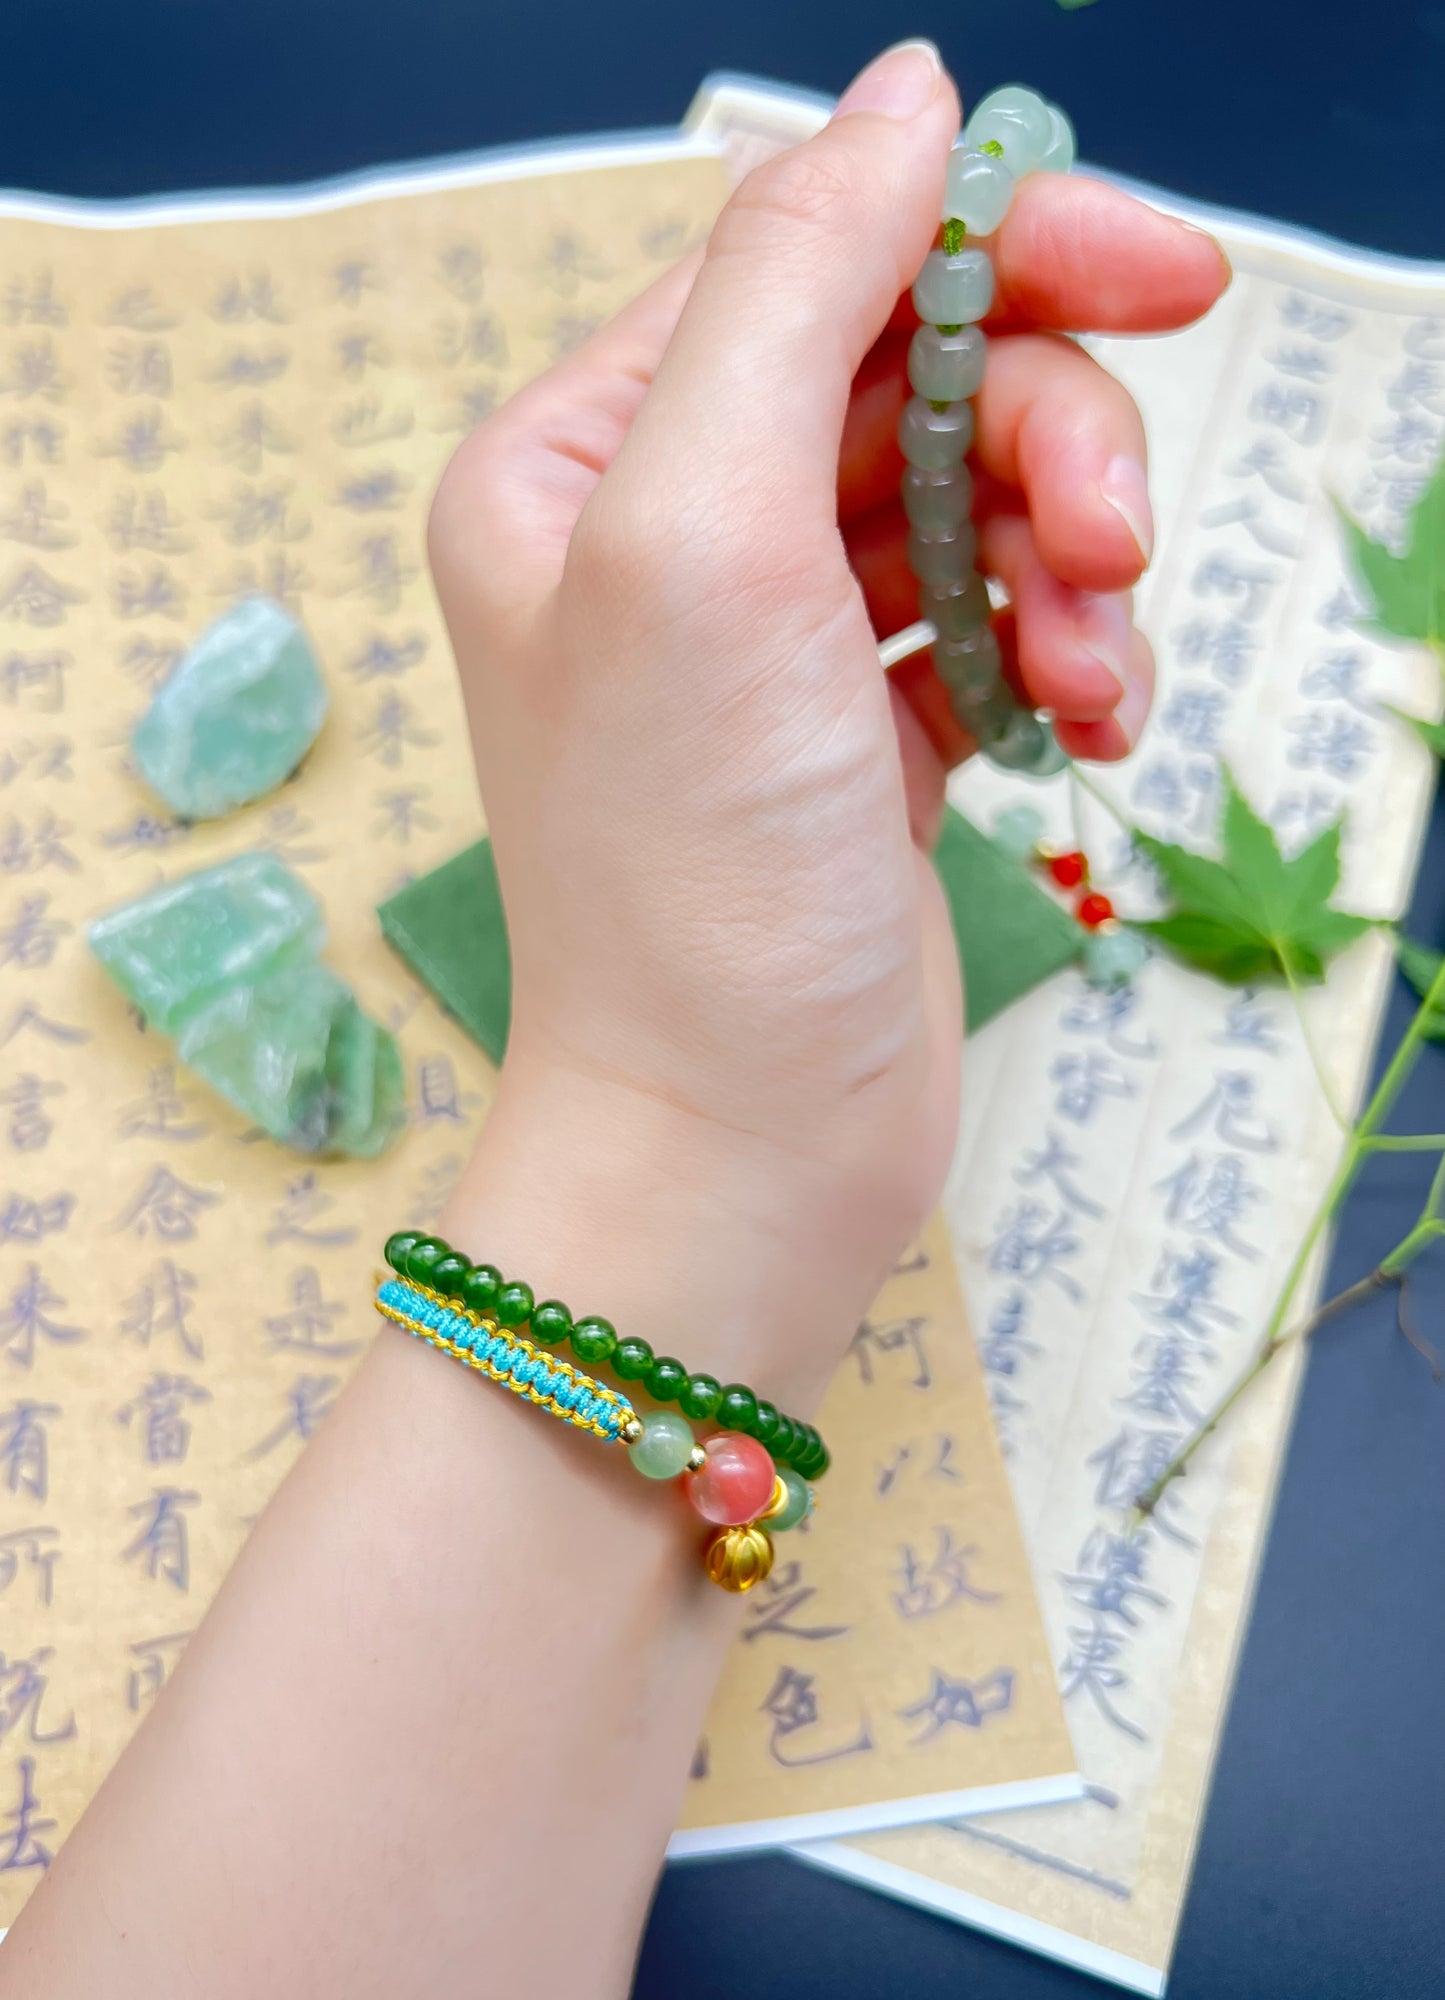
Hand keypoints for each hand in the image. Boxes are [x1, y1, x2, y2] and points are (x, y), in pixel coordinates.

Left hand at [429, 42, 1227, 1379]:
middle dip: (1043, 438)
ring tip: (1093, 667)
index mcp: (582, 458)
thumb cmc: (689, 871)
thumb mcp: (708, 537)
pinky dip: (1063, 651)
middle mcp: (664, 534)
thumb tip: (904, 96)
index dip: (995, 251)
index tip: (1163, 278)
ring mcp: (769, 638)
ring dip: (1068, 562)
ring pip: (976, 497)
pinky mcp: (860, 731)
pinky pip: (996, 617)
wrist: (736, 1144)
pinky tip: (1092, 720)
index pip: (809, 262)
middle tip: (1114, 538)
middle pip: (913, 373)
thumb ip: (794, 287)